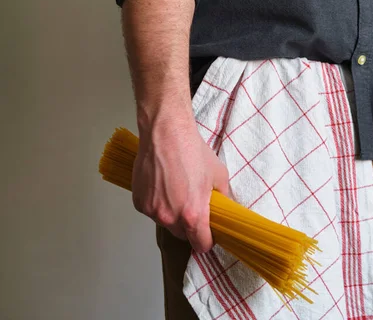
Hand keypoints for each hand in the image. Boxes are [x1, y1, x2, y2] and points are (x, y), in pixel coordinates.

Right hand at [131, 119, 229, 252]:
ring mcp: (152, 210)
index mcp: (193, 215)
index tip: (208, 234)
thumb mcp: (219, 175)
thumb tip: (227, 208)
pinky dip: (157, 203)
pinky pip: (152, 210)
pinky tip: (163, 185)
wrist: (166, 133)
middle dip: (189, 225)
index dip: (206, 240)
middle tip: (193, 205)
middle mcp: (170, 217)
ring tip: (176, 189)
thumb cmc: (192, 151)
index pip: (201, 245)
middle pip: (182, 235)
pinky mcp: (139, 202)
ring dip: (172, 213)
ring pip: (165, 222)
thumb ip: (224, 197)